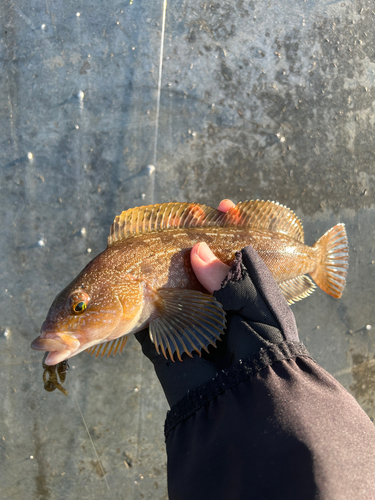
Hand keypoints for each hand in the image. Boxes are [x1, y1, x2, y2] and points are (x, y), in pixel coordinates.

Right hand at [135, 199, 299, 406]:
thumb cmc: (263, 354)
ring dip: (163, 260)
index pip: (236, 255)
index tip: (224, 207)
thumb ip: (233, 279)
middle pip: (200, 265)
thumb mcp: (259, 309)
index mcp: (245, 297)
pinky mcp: (163, 338)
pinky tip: (137, 267)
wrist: (244, 408)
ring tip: (157, 231)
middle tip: (183, 215)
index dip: (231, 230)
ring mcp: (189, 320)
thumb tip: (197, 251)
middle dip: (191, 239)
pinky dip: (141, 292)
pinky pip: (149, 311)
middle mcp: (217, 306)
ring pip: (172, 283)